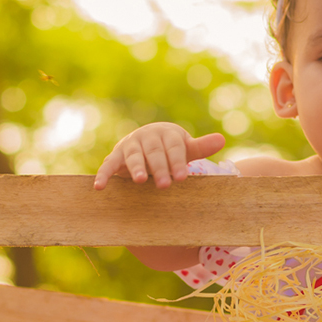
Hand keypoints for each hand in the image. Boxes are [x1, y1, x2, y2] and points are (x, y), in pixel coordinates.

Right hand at [94, 123, 224, 189]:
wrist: (146, 140)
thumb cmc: (170, 149)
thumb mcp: (185, 148)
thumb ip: (201, 147)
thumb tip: (222, 140)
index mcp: (167, 134)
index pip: (174, 148)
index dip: (178, 162)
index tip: (182, 177)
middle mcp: (147, 136)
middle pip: (154, 153)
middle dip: (160, 168)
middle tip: (165, 185)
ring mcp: (130, 145)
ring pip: (133, 156)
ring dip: (136, 168)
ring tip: (140, 180)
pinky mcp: (116, 156)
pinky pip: (108, 165)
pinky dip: (104, 175)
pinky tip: (100, 187)